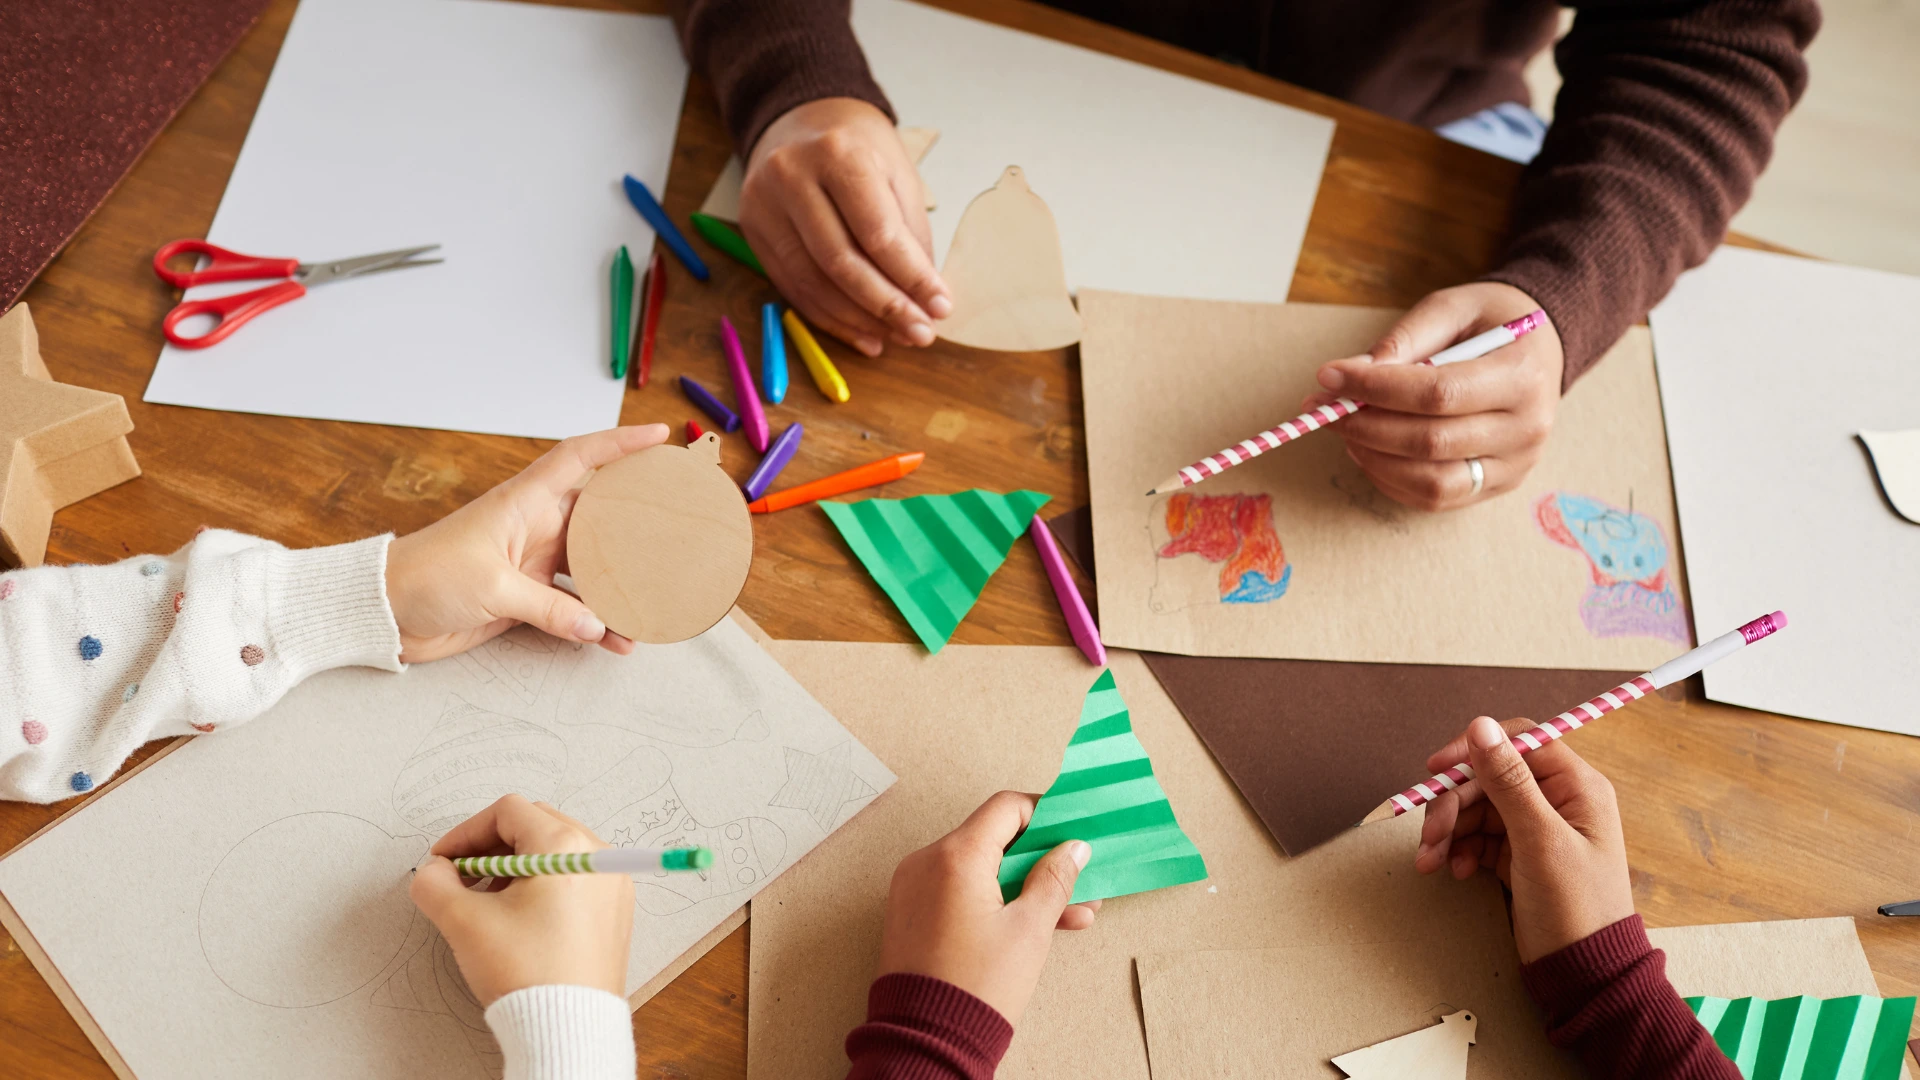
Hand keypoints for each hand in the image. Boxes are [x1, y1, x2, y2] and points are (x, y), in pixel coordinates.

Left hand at [384, 424, 667, 662]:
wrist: (383, 611)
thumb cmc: (425, 577)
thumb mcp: (491, 587)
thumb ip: (548, 607)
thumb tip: (596, 625)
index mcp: (523, 503)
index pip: (579, 458)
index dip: (619, 443)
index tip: (657, 437)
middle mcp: (534, 527)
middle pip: (600, 516)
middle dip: (638, 520)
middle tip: (677, 527)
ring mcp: (532, 563)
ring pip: (592, 567)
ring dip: (620, 585)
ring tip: (654, 600)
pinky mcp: (525, 597)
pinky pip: (573, 607)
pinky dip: (595, 623)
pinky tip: (616, 640)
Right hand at [409, 795, 634, 1005]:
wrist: (567, 1025)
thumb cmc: (526, 972)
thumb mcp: (464, 923)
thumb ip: (435, 885)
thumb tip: (432, 871)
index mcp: (565, 846)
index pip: (507, 812)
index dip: (466, 833)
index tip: (443, 861)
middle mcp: (598, 855)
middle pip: (535, 824)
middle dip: (491, 847)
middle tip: (462, 877)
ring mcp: (612, 882)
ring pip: (555, 851)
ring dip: (515, 866)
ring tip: (487, 901)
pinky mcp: (615, 909)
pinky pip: (575, 877)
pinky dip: (543, 884)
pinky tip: (518, 916)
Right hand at [741, 97, 949, 356]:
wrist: (800, 119)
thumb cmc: (858, 147)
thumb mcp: (897, 174)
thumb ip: (909, 234)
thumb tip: (925, 299)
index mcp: (837, 154)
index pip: (877, 232)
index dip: (911, 277)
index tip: (940, 307)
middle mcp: (791, 177)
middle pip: (840, 262)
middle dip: (885, 306)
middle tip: (919, 333)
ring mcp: (764, 205)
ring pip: (813, 282)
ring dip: (858, 320)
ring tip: (894, 337)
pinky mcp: (752, 231)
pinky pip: (793, 287)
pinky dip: (830, 317)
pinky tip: (862, 333)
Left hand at [877, 791, 1099, 1023]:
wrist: (927, 1040)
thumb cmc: (977, 987)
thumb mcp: (1030, 930)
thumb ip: (1054, 879)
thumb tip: (1073, 848)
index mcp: (955, 856)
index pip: (1006, 808)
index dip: (1045, 814)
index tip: (1072, 831)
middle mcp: (927, 862)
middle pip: (994, 839)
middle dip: (1041, 860)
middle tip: (1080, 878)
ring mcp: (915, 888)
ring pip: (980, 870)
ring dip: (1024, 885)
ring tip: (1071, 913)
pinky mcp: (912, 913)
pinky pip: (960, 891)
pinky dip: (994, 900)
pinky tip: (1034, 924)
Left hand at [1303, 282, 1563, 510]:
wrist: (1540, 349)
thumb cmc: (1492, 323)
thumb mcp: (1454, 307)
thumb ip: (1406, 338)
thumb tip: (1353, 373)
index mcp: (1523, 376)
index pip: (1438, 393)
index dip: (1376, 389)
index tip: (1330, 376)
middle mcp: (1527, 428)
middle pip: (1430, 442)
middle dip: (1365, 425)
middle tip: (1324, 406)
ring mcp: (1515, 465)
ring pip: (1431, 482)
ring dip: (1374, 459)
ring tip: (1346, 429)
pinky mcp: (1497, 485)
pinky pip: (1435, 499)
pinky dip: (1391, 480)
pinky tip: (1369, 451)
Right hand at [1415, 716, 1635, 962]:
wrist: (1583, 974)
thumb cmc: (1576, 908)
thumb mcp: (1539, 841)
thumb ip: (1509, 781)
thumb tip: (1480, 725)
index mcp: (1576, 787)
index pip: (1519, 742)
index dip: (1475, 749)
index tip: (1437, 768)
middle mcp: (1557, 800)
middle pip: (1489, 778)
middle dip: (1454, 804)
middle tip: (1431, 834)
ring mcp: (1536, 828)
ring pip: (1478, 808)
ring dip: (1449, 830)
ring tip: (1431, 861)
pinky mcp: (1520, 854)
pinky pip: (1478, 836)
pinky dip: (1459, 849)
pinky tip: (1454, 870)